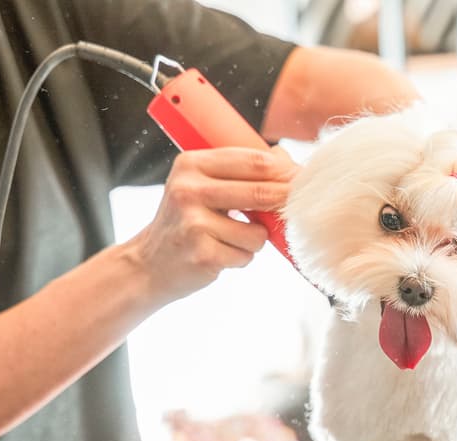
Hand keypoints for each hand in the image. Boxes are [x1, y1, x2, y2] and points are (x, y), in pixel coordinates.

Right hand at [124, 145, 297, 304]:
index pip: (253, 161)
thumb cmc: (187, 221)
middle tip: (298, 207)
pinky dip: (242, 258)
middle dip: (286, 201)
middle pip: (260, 192)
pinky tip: (221, 254)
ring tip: (232, 239)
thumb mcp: (201, 186)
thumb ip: (238, 173)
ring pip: (257, 232)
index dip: (286, 171)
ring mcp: (194, 223)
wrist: (150, 263)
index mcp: (191, 164)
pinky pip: (246, 255)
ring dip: (256, 240)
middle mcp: (188, 190)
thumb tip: (287, 162)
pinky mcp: (203, 254)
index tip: (305, 179)